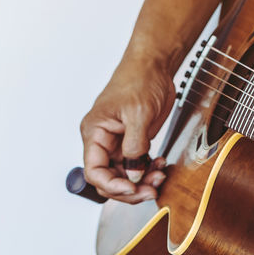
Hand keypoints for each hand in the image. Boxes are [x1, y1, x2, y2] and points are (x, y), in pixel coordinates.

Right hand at [79, 57, 173, 202]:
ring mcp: (118, 142)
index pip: (94, 171)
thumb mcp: (138, 113)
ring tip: (159, 176)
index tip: (132, 188)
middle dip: (129, 188)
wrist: (155, 65)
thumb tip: (133, 173)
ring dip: (141, 181)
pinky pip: (137, 166)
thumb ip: (135, 145)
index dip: (111, 185)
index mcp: (95, 132)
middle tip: (150, 188)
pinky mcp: (133, 141)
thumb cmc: (139, 78)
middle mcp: (103, 140)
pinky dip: (148, 171)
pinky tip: (160, 166)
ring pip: (124, 175)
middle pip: (109, 178)